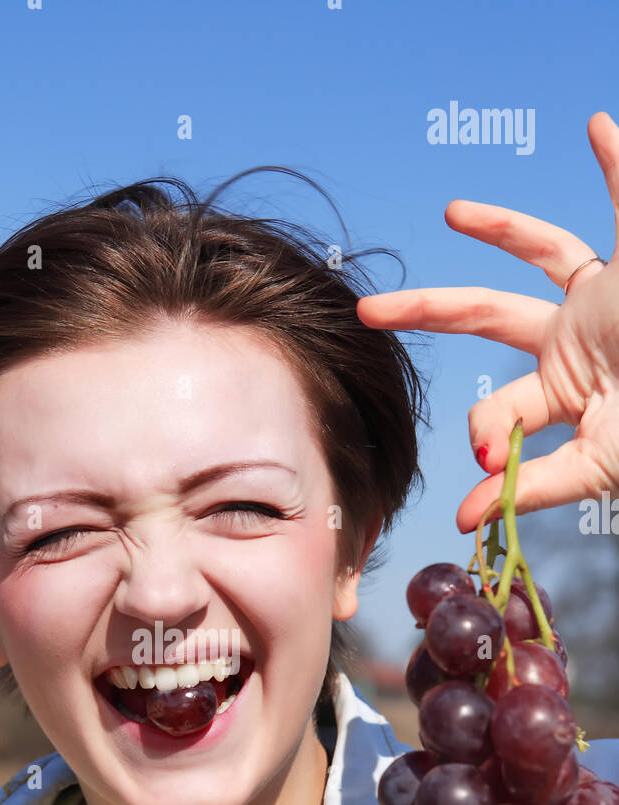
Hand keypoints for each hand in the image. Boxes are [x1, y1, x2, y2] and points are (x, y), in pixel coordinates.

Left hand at [356, 111, 618, 532]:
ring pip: (542, 251)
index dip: (486, 430)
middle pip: (488, 315)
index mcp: (565, 392)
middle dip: (428, 310)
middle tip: (366, 310)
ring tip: (454, 213)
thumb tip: (466, 520)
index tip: (484, 461)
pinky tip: (600, 126)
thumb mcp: (600, 462)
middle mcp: (575, 341)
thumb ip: (536, 485)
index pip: (502, 405)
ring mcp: (604, 298)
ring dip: (501, 228)